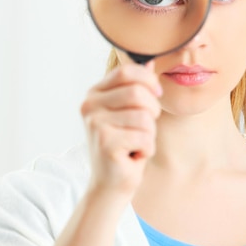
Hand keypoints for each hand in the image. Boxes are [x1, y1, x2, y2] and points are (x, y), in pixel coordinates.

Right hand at [80, 61, 161, 199]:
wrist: (111, 185)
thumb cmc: (125, 146)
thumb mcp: (131, 112)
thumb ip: (137, 87)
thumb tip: (151, 60)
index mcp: (95, 93)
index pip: (127, 71)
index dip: (149, 80)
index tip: (156, 94)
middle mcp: (90, 105)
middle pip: (138, 93)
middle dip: (152, 111)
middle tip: (145, 128)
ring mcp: (95, 124)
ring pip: (144, 116)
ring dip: (150, 133)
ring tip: (136, 143)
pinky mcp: (105, 142)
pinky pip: (145, 136)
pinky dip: (147, 148)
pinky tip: (133, 156)